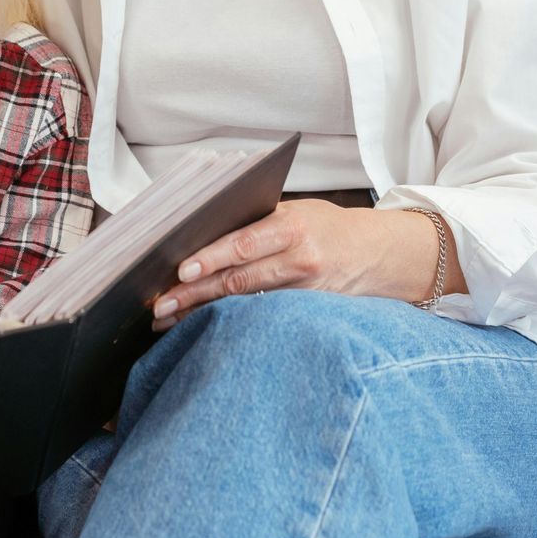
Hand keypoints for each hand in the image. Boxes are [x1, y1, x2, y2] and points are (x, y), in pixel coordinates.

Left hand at [151, 200, 396, 328]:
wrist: (376, 253)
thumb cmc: (326, 226)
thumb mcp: (295, 211)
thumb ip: (254, 221)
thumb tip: (198, 232)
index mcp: (293, 227)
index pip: (245, 244)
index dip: (211, 258)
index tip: (181, 270)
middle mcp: (299, 261)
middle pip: (239, 280)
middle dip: (195, 294)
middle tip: (160, 304)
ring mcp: (303, 292)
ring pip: (245, 304)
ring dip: (203, 313)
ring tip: (168, 319)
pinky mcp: (305, 313)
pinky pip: (259, 317)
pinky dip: (227, 321)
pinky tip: (200, 326)